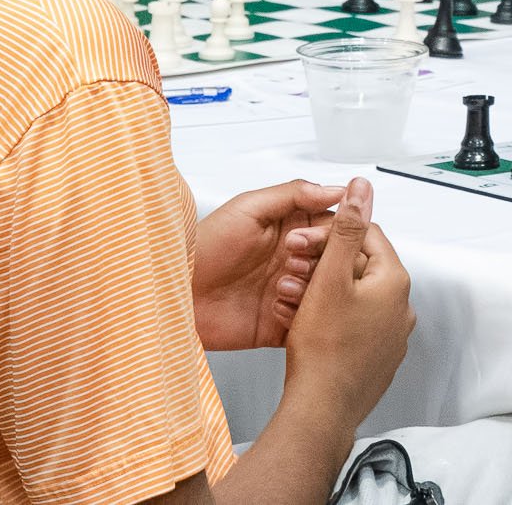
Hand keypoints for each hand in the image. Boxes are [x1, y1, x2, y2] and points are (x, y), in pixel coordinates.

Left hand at [193, 180, 341, 350]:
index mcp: (289, 228)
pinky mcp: (282, 323)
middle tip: (292, 262)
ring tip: (281, 285)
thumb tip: (336, 189)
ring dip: (309, 289)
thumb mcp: (247, 208)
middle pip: (335, 261)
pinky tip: (274, 306)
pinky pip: (309, 323)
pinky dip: (298, 315)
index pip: (332, 227)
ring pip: (327, 292)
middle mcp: (293, 259)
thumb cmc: (203, 248)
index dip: (328, 232)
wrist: (175, 293)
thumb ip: (293, 194)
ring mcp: (289, 292)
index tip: (307, 237)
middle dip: (320, 262)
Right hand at [280, 177, 412, 428]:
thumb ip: (346, 228)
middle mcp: (402, 308)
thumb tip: (362, 189)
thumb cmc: (323, 349)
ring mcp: (393, 336)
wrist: (321, 408)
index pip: (367, 235)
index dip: (330, 234)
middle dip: (326, 263)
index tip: (304, 242)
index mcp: (394, 282)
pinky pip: (358, 325)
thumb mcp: (330, 277)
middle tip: (294, 270)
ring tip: (295, 299)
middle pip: (362, 266)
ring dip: (326, 291)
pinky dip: (335, 317)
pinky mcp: (379, 357)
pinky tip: (310, 325)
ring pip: (358, 297)